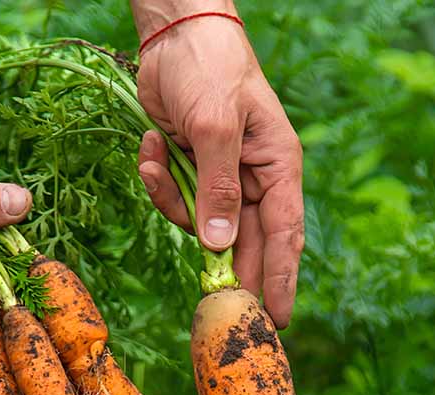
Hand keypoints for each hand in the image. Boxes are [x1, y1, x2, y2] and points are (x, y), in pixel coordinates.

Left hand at [133, 9, 303, 326]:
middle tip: (211, 307)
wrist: (174, 34)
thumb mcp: (214, 127)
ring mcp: (219, 175)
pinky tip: (150, 145)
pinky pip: (174, 198)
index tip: (276, 321)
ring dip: (172, 201)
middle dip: (221, 267)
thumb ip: (217, 188)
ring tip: (158, 157)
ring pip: (199, 223)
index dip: (281, 280)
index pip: (284, 236)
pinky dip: (156, 179)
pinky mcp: (188, 170)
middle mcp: (253, 178)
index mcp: (277, 167)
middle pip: (243, 242)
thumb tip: (218, 246)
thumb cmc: (209, 69)